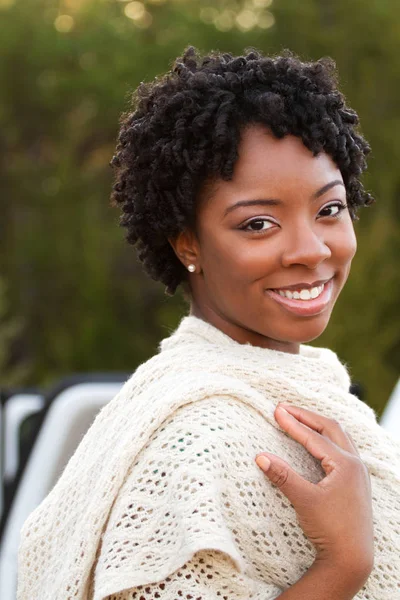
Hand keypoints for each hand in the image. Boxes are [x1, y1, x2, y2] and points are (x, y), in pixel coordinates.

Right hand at [255, 404, 373, 577]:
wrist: (351, 559)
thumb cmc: (331, 530)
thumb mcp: (304, 500)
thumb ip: (282, 475)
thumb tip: (260, 457)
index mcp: (346, 465)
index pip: (315, 437)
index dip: (294, 423)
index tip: (276, 411)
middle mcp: (355, 464)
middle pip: (331, 428)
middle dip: (307, 416)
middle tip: (285, 409)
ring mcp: (358, 473)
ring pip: (339, 437)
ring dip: (318, 425)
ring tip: (299, 419)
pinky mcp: (355, 483)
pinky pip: (342, 449)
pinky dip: (326, 439)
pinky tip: (316, 443)